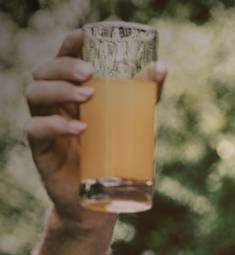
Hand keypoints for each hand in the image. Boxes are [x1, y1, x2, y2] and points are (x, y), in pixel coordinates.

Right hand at [25, 29, 166, 227]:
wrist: (101, 200)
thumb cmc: (115, 153)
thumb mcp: (134, 120)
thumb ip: (144, 94)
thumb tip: (161, 67)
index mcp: (72, 92)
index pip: (62, 60)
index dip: (68, 45)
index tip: (83, 35)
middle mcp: (54, 104)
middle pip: (43, 72)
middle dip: (63, 66)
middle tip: (89, 72)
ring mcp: (45, 125)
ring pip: (34, 95)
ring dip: (59, 90)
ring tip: (88, 95)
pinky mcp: (41, 150)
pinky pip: (36, 129)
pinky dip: (55, 124)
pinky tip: (79, 127)